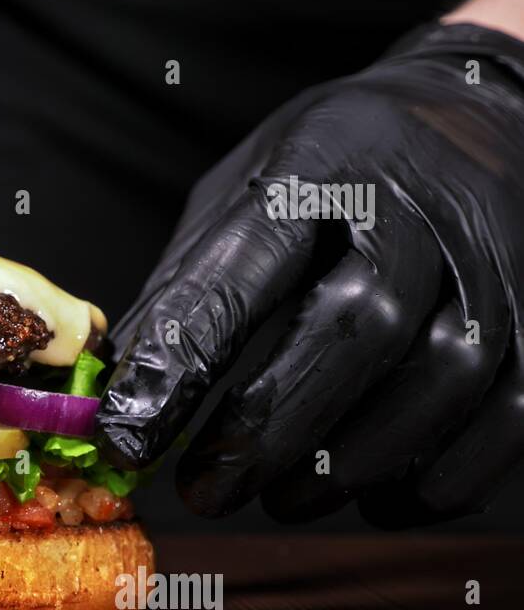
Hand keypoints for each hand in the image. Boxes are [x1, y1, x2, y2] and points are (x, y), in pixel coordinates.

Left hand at [96, 23, 523, 525]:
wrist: (480, 112)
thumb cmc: (337, 168)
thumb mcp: (245, 190)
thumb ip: (190, 284)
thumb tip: (124, 391)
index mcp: (318, 166)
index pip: (241, 269)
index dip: (180, 362)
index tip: (128, 436)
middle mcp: (420, 208)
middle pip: (354, 331)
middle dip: (268, 431)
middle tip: (204, 491)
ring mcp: (498, 263)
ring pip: (438, 382)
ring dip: (347, 464)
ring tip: (281, 497)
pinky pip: (507, 420)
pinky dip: (434, 482)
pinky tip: (374, 495)